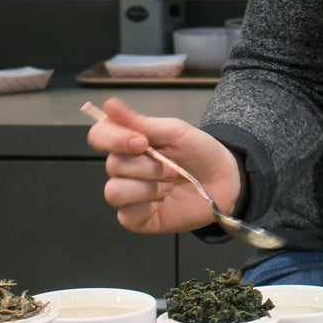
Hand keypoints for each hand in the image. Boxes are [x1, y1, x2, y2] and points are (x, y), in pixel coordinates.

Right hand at [86, 96, 241, 234]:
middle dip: (148, 166)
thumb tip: (109, 105)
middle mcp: (123, 168)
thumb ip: (140, 122)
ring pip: (114, 191)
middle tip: (173, 167)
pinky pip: (126, 214)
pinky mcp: (135, 217)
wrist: (223, 180)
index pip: (99, 135)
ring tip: (170, 185)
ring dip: (149, 187)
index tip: (141, 142)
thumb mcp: (175, 131)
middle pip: (112, 165)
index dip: (113, 139)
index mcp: (129, 142)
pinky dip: (149, 206)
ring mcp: (128, 194)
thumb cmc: (199, 152)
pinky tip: (164, 201)